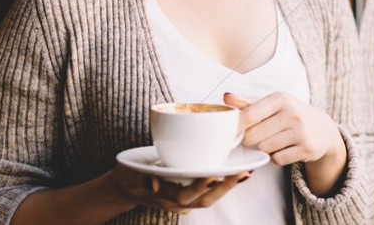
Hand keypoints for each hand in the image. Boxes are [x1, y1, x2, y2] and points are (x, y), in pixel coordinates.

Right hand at [107, 163, 250, 214]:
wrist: (126, 186)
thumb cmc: (128, 175)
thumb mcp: (128, 174)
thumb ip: (141, 178)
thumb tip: (155, 185)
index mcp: (164, 197)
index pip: (186, 195)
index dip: (200, 186)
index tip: (214, 175)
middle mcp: (177, 202)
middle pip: (205, 199)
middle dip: (225, 187)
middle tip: (243, 172)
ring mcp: (184, 201)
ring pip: (210, 197)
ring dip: (229, 186)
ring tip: (247, 171)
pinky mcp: (189, 194)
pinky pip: (209, 192)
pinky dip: (224, 183)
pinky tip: (239, 171)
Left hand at [224, 92, 346, 195]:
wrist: (323, 129)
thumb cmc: (290, 114)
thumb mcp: (273, 104)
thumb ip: (248, 103)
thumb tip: (226, 97)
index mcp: (280, 98)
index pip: (248, 115)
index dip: (236, 127)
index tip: (231, 132)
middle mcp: (292, 113)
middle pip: (253, 136)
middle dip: (250, 139)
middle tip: (257, 136)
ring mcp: (301, 131)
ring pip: (264, 149)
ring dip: (264, 148)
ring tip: (274, 140)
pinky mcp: (307, 148)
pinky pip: (277, 160)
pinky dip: (276, 157)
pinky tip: (284, 149)